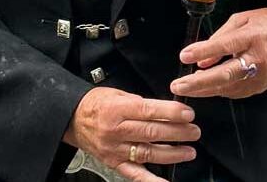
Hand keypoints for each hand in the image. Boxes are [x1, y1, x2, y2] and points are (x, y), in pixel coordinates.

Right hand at [63, 87, 198, 181]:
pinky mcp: (113, 163)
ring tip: (189, 151)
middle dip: (177, 133)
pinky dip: (150, 180)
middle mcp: (116, 131)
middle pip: (152, 133)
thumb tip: (166, 110)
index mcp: (117, 109)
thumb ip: (140, 103)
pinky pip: (134, 174)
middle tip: (194, 131)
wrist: (72, 119)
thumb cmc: (97, 104)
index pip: (148, 112)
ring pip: (147, 154)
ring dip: (172, 154)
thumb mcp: (117, 94)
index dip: (171, 113)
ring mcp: (115, 149)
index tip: (188, 113)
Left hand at [169, 7, 266, 99]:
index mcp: (252, 36)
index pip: (224, 46)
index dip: (203, 52)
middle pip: (224, 75)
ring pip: (228, 88)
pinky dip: (219, 90)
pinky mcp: (261, 87)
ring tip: (186, 87)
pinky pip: (235, 92)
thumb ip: (221, 36)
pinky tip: (206, 87)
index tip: (184, 56)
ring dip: (204, 90)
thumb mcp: (245, 18)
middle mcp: (257, 59)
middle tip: (178, 85)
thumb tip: (201, 58)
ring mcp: (260, 76)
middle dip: (198, 83)